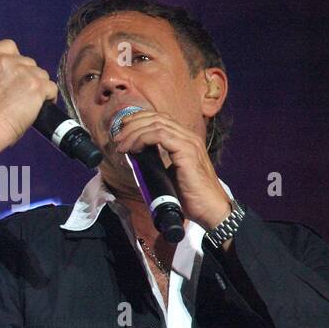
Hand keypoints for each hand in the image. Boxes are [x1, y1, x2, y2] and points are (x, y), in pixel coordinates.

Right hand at [0, 40, 57, 150]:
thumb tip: (12, 79)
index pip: (9, 46)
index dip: (16, 60)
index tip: (15, 72)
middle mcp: (6, 61)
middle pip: (28, 62)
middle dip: (27, 77)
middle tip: (21, 95)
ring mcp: (23, 72)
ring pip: (41, 75)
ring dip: (38, 87)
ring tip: (29, 104)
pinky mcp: (36, 86)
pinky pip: (51, 88)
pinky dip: (49, 98)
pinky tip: (39, 107)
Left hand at [111, 110, 231, 228]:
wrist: (210, 209)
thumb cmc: (192, 197)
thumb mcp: (170, 175)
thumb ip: (157, 163)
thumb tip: (137, 158)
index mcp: (186, 140)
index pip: (161, 119)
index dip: (140, 120)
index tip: (123, 129)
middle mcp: (189, 137)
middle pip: (157, 118)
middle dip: (133, 124)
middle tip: (118, 138)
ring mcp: (189, 142)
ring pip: (156, 124)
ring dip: (134, 132)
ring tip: (121, 145)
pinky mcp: (187, 151)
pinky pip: (160, 135)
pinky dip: (142, 139)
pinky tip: (134, 149)